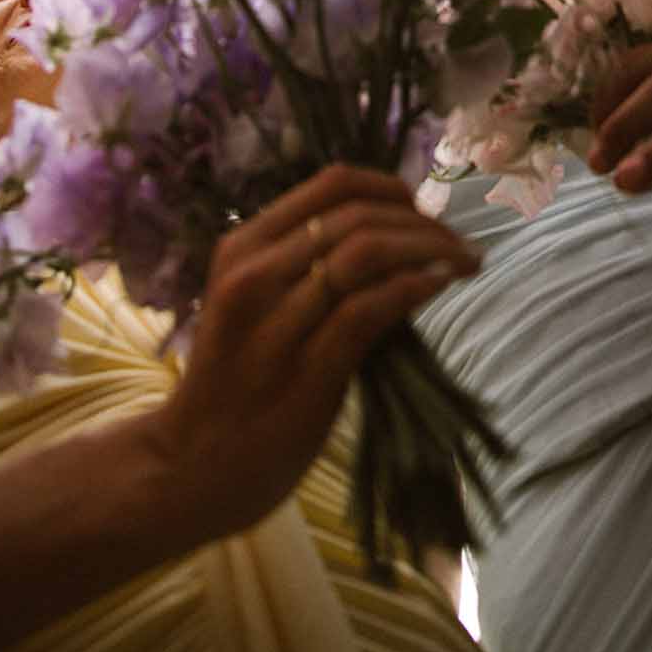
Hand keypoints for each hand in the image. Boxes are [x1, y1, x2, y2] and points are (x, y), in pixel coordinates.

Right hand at [137, 165, 481, 543]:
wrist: (189, 467)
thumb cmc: (232, 382)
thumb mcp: (255, 303)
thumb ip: (305, 265)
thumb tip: (394, 234)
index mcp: (244, 246)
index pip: (331, 184)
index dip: (390, 187)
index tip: (422, 208)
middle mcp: (255, 274)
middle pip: (357, 215)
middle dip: (421, 221)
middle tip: (458, 242)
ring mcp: (276, 323)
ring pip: (367, 252)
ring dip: (429, 248)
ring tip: (463, 260)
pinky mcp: (304, 371)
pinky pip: (370, 308)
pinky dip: (414, 286)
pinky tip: (439, 286)